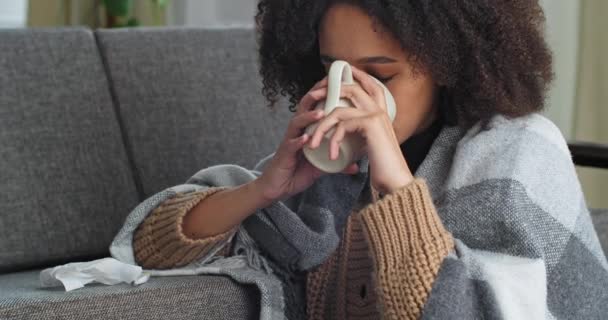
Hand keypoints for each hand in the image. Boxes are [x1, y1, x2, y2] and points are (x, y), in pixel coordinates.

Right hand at [256, 77, 359, 202]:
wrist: (278, 187)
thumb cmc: (298, 171)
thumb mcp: (321, 165)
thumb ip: (337, 162)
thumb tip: (356, 165)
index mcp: (306, 128)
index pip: (315, 106)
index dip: (324, 92)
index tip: (338, 81)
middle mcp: (297, 130)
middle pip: (304, 107)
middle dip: (315, 94)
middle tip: (328, 85)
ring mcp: (289, 140)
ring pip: (296, 123)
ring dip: (309, 117)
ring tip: (321, 113)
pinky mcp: (284, 153)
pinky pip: (290, 145)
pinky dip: (298, 141)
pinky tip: (306, 138)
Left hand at [307, 66, 413, 194]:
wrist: (395, 181)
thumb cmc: (384, 168)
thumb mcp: (370, 146)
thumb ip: (361, 134)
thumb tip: (346, 130)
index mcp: (381, 114)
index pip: (371, 86)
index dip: (358, 76)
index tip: (343, 70)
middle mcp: (380, 110)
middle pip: (351, 89)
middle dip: (329, 90)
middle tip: (313, 96)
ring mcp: (376, 115)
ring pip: (340, 110)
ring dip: (322, 126)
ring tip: (313, 142)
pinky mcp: (370, 125)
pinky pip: (343, 125)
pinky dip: (332, 140)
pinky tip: (330, 155)